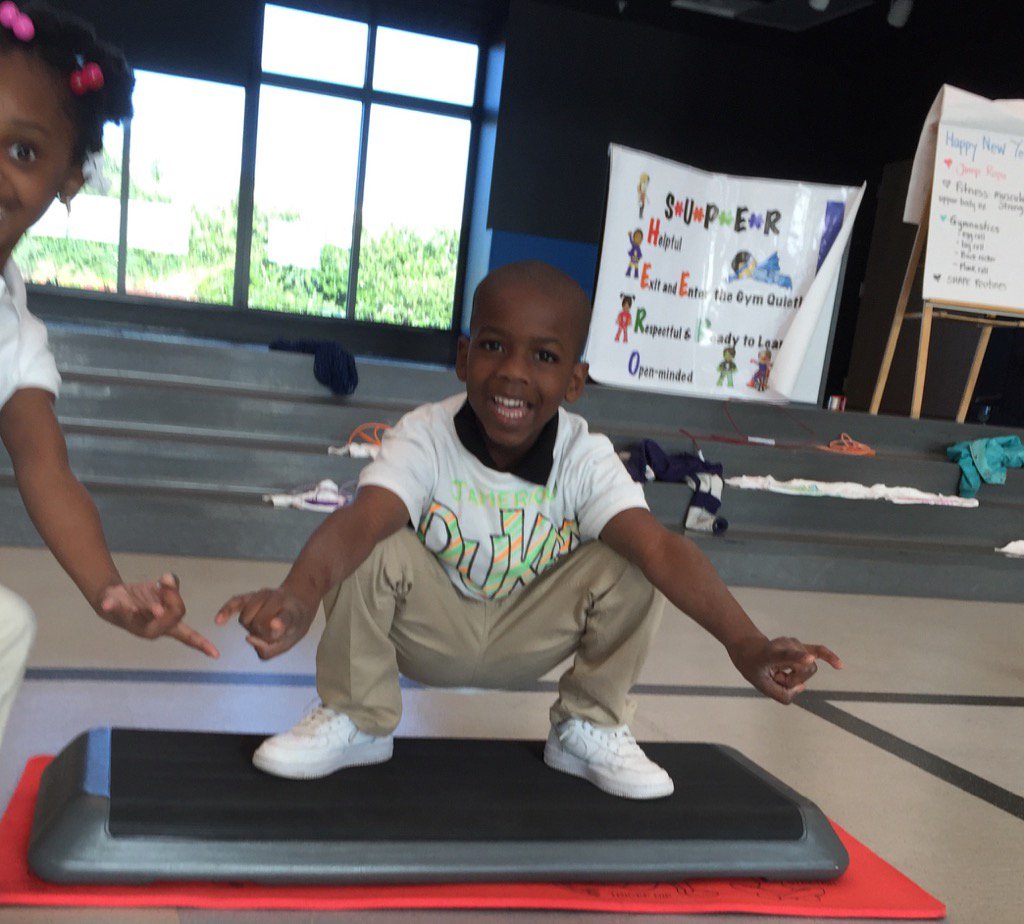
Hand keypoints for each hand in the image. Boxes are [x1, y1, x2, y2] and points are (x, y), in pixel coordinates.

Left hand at [97, 573, 218, 657]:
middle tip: (168, 582)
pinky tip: (108, 605)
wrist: (111, 596)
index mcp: (167, 627)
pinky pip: (118, 610)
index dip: (202, 644)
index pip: (188, 636)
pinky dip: (113, 606)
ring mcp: (135, 624)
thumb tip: (168, 579)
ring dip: (152, 607)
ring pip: (149, 611)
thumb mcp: (161, 591)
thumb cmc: (142, 597)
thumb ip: (171, 586)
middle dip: (175, 600)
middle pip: (175, 615)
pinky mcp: (118, 615)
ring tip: (155, 608)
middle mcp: (153, 630)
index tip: (216, 654)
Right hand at [214, 587, 316, 659]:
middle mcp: (277, 600)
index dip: (280, 624)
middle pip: (257, 625)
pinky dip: (226, 610)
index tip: (275, 625)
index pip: (285, 619)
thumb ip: (270, 649)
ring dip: (249, 628)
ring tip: (262, 626)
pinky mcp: (251, 595)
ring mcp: (263, 595)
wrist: (297, 601)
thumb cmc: (293, 623)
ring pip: (245, 619)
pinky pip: (235, 602)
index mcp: (293, 612)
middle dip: (261, 635)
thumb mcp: (289, 642)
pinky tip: (218, 621)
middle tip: (272, 634)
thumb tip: (247, 639)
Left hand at [728, 635, 841, 703]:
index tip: (809, 658)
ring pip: (809, 669)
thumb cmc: (754, 666)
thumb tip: (802, 687)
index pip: (785, 655)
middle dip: (794, 681)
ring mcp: (794, 644)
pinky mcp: (802, 646)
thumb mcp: (760, 685)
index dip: (798, 657)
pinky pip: (820, 651)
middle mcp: (785, 645)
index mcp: (770, 653)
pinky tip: (840, 666)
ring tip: (781, 672)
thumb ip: (782, 694)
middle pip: (804, 670)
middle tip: (777, 678)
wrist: (749, 648)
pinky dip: (830, 657)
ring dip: (796, 677)